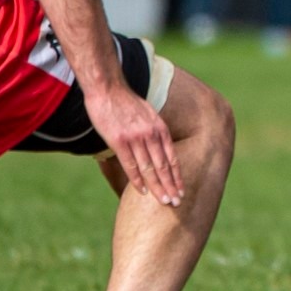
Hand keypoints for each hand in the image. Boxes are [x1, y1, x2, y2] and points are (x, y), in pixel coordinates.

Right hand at [85, 83, 183, 205]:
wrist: (108, 88)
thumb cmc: (126, 102)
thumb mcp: (149, 114)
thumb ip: (155, 130)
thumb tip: (160, 146)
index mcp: (160, 128)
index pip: (172, 158)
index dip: (178, 176)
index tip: (182, 191)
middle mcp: (150, 134)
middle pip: (164, 166)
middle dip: (171, 186)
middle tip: (177, 203)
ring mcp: (135, 138)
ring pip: (149, 168)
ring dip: (157, 187)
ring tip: (164, 201)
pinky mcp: (119, 140)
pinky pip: (130, 164)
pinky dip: (136, 179)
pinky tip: (142, 192)